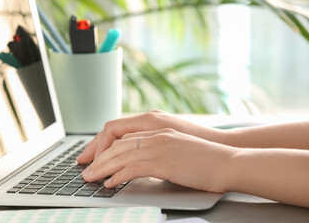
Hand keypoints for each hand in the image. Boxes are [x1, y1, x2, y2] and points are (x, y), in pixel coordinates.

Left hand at [81, 128, 236, 192]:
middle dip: (98, 157)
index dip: (107, 147)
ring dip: (101, 167)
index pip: (124, 136)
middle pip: (117, 144)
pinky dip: (117, 175)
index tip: (96, 158)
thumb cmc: (206, 159)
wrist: (228, 161)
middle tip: (85, 168)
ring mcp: (159, 147)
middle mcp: (156, 135)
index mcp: (159, 130)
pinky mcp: (163, 161)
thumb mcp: (179, 148)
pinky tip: (109, 183)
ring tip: (89, 178)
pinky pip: (132, 167)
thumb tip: (145, 162)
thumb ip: (161, 150)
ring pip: (120, 155)